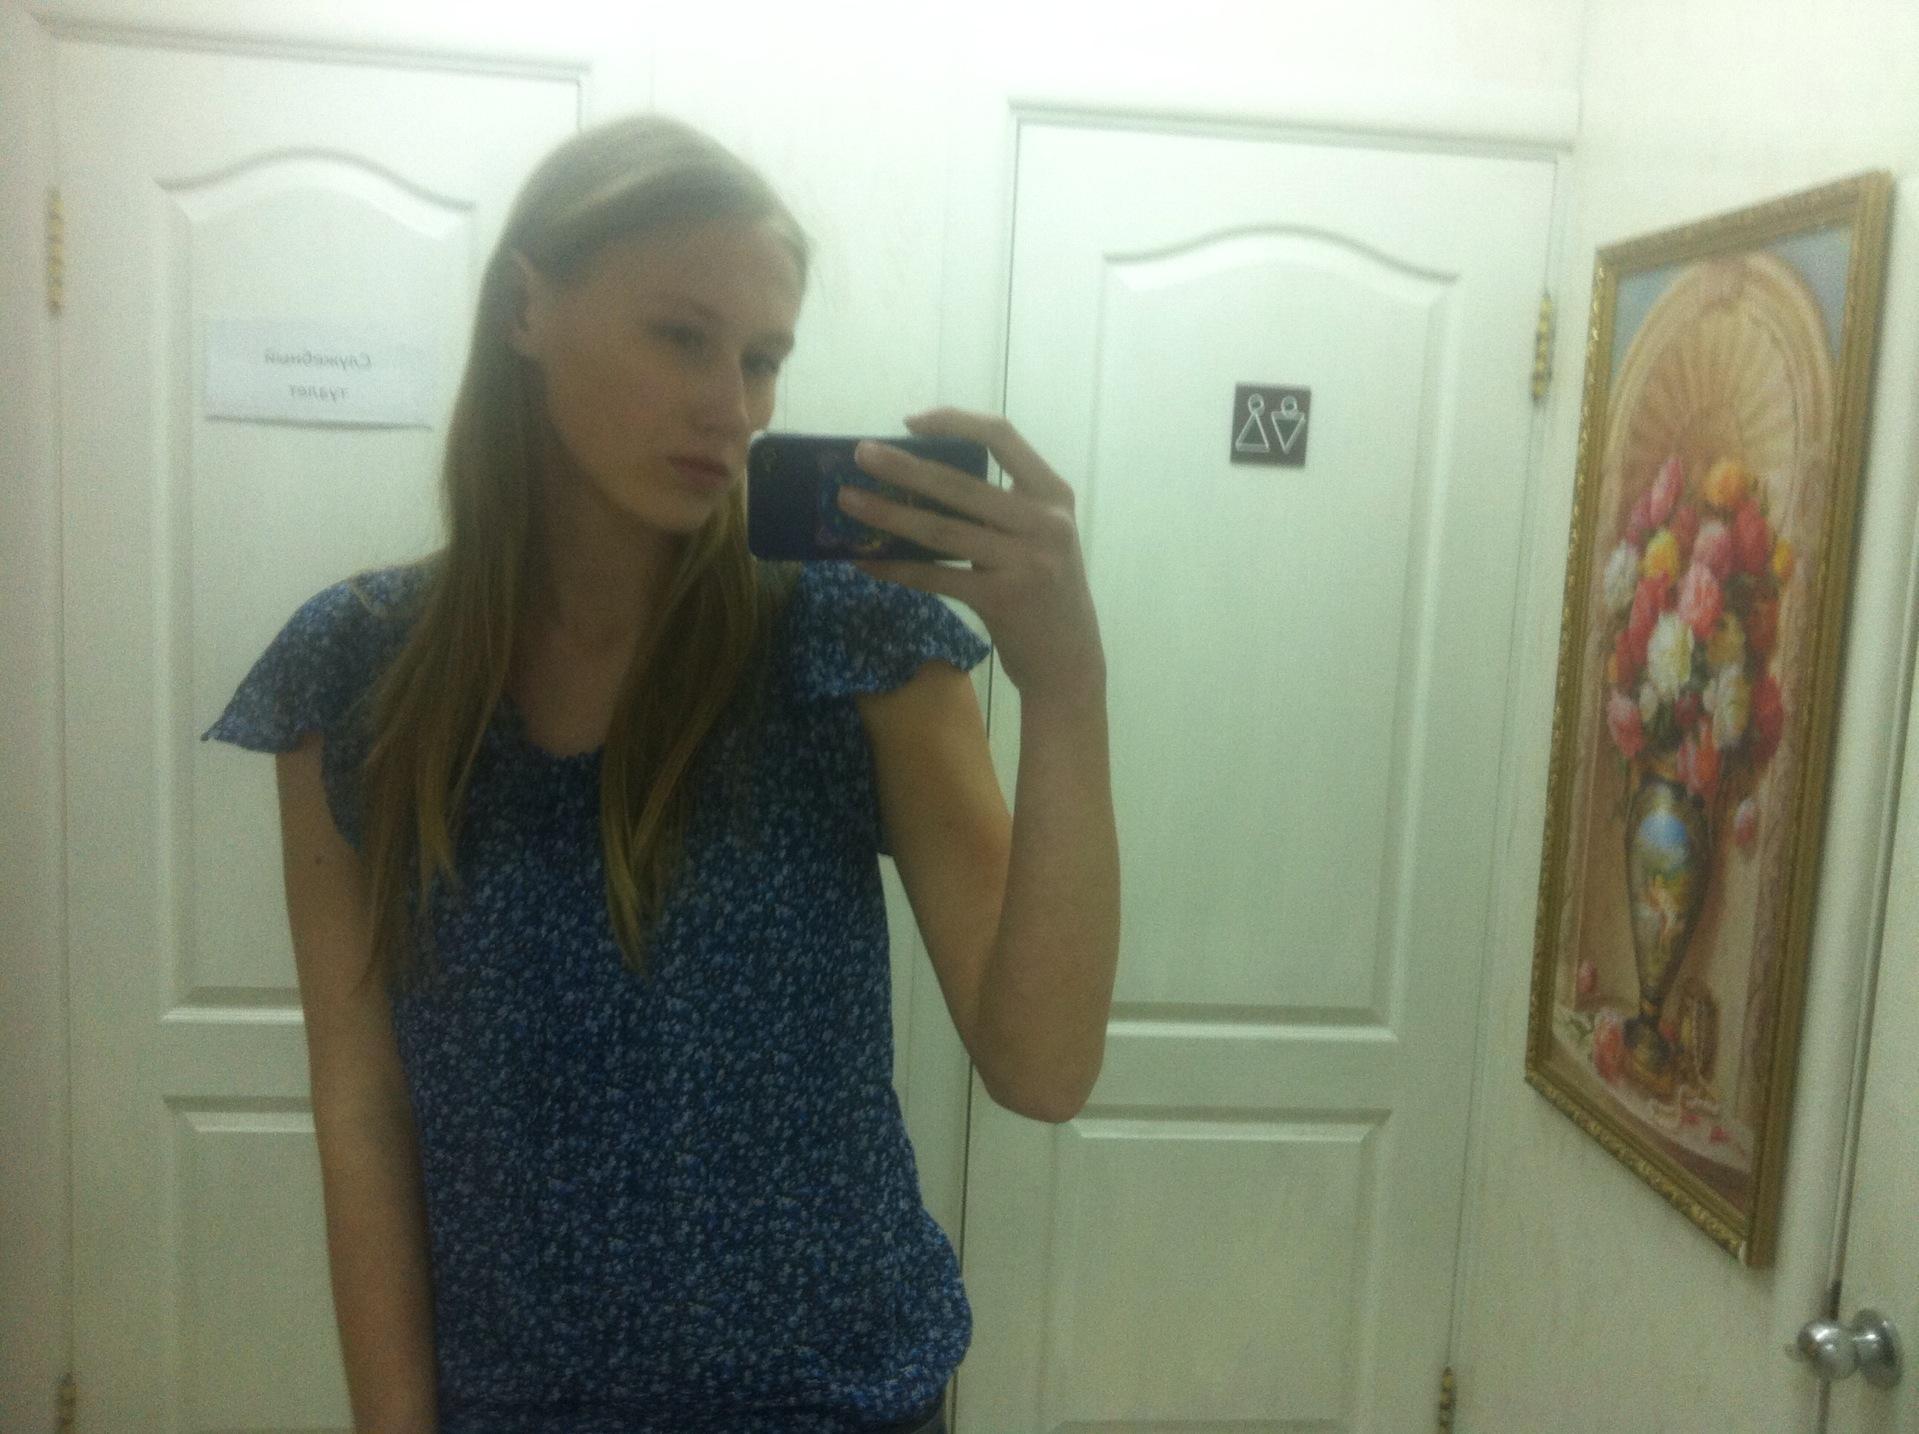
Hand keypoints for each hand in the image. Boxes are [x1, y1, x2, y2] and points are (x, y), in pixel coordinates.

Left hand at [841, 408, 1104, 702]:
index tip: (910, 422)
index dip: (954, 421)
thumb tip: (918, 482)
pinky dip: (896, 569)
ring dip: (888, 515)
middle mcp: (1045, 522)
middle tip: (860, 453)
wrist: (1069, 662)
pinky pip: (936, 577)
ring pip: (941, 530)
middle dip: (903, 466)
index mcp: (1053, 494)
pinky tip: (865, 562)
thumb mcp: (1039, 536)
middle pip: (959, 483)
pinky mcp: (1002, 599)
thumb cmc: (1044, 591)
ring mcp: (1026, 561)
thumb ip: (999, 507)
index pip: (1002, 436)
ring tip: (847, 501)